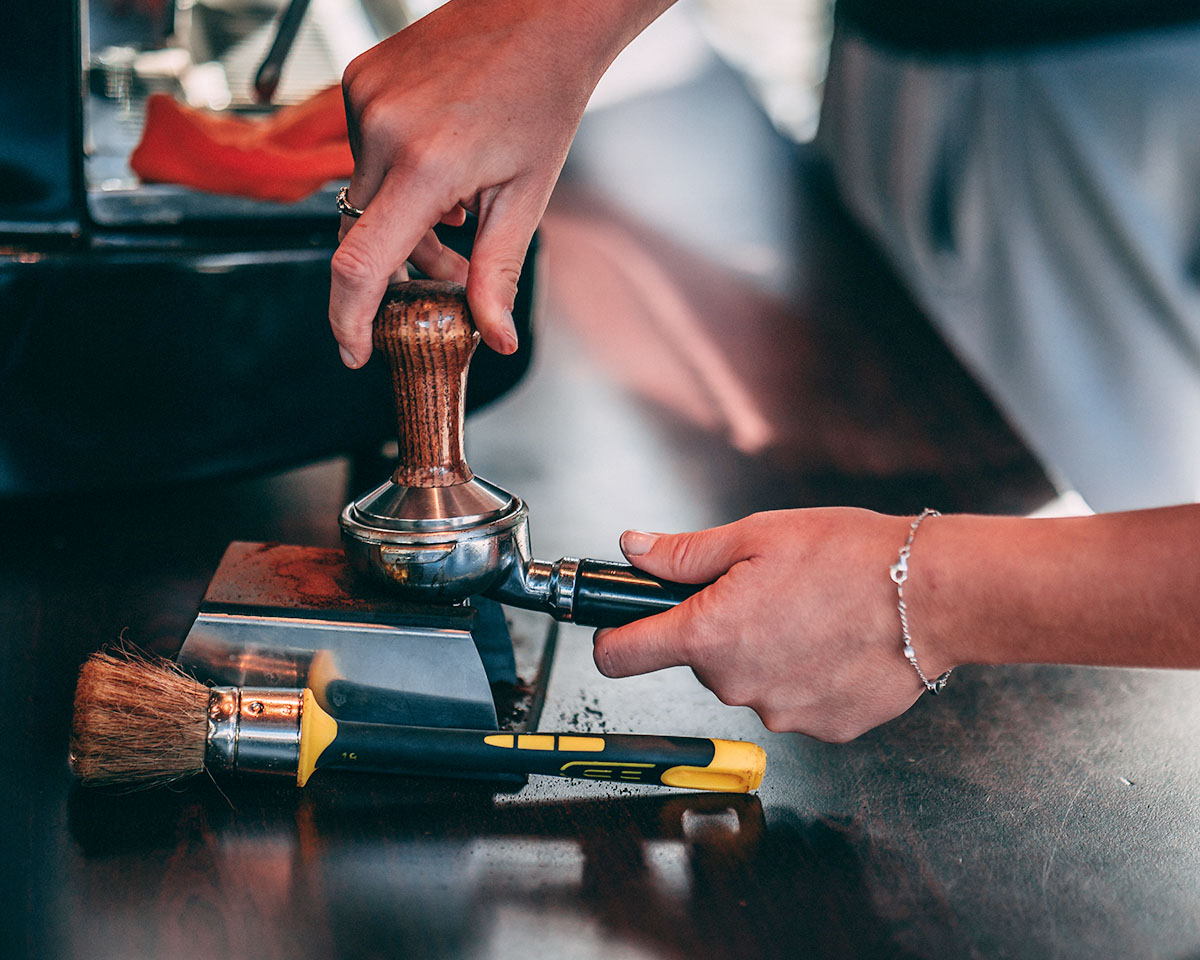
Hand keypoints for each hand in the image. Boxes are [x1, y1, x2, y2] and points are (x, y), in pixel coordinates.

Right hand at [331, 0, 636, 365]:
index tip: (355, 352)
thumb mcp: (526, 199)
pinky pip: (362, 155)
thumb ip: (498, 274)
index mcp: (426, 164)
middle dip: (401, 269)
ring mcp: (362, 98)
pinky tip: (440, 166)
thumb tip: (495, 341)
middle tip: (450, 270)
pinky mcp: (357, 79)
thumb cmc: (543, 101)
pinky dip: (395, 178)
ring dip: (402, 222)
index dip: (349, 318)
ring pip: (362, 197)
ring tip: (459, 212)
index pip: (361, 263)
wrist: (540, 16)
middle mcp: (381, 128)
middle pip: (361, 235)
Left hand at [593, 508, 951, 740]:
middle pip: (697, 661)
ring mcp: (780, 714)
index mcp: (707, 635)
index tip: (619, 627)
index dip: (612, 638)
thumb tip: (634, 550)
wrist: (933, 596)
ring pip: (747, 680)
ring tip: (811, 615)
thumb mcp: (755, 536)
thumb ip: (683, 553)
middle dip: (717, 630)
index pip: (620, 657)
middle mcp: (735, 685)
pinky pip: (793, 700)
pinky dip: (804, 675)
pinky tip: (835, 644)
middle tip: (763, 593)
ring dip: (763, 653)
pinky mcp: (823, 730)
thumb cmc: (849, 557)